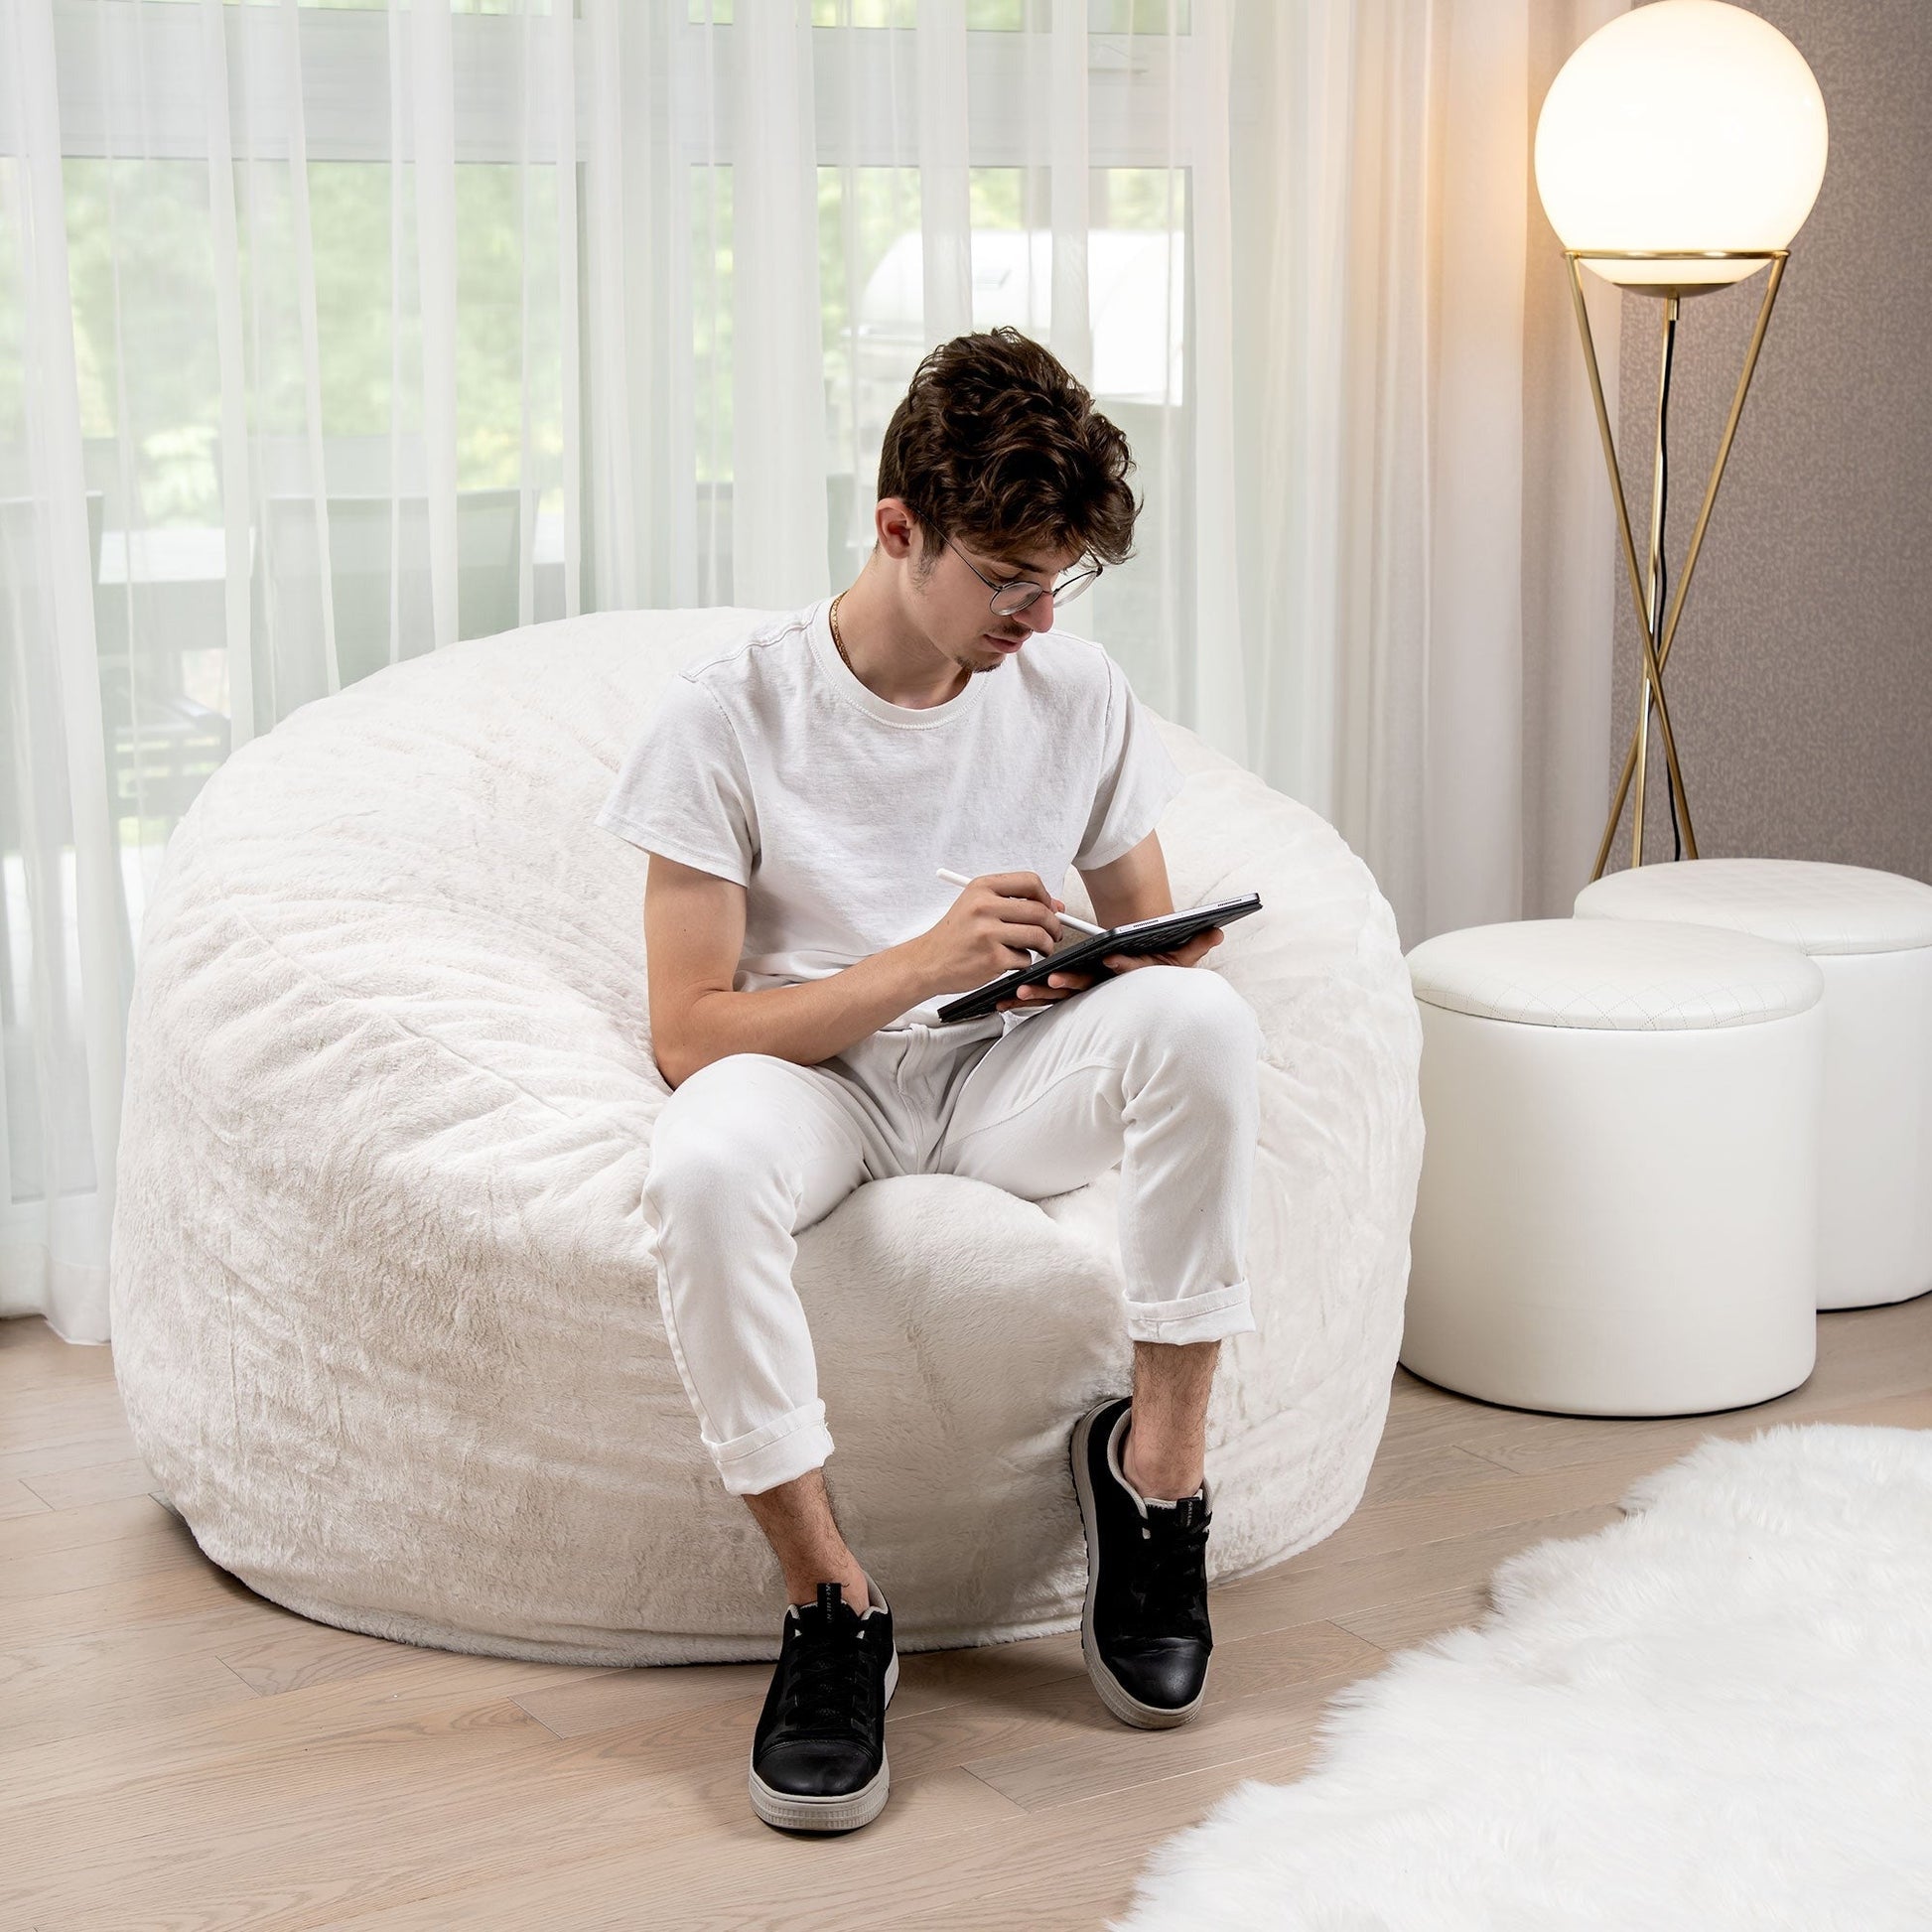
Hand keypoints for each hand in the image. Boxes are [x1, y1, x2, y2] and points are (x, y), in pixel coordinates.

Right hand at [913, 870, 1063, 995]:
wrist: (928, 961)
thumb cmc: (955, 935)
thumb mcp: (977, 906)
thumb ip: (1014, 902)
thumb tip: (1056, 906)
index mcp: (981, 888)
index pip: (1030, 882)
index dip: (1046, 897)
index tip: (1049, 909)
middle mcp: (984, 907)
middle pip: (1039, 911)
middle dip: (1054, 926)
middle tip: (1053, 934)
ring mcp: (988, 933)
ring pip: (1038, 937)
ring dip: (1045, 946)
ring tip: (1039, 949)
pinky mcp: (992, 959)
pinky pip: (1025, 959)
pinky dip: (1023, 963)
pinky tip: (1009, 961)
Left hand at [995, 922, 1224, 1010]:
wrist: (1139, 979)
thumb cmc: (1155, 963)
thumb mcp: (1181, 954)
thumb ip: (1196, 943)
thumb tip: (1218, 931)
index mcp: (1130, 975)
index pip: (1126, 970)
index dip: (1120, 966)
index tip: (1110, 959)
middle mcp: (1106, 988)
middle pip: (1086, 986)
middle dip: (1068, 983)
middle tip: (1051, 978)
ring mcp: (1084, 993)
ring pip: (1059, 996)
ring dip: (1039, 995)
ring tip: (1016, 991)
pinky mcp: (1065, 993)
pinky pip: (1042, 998)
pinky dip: (1024, 998)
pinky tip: (1001, 998)